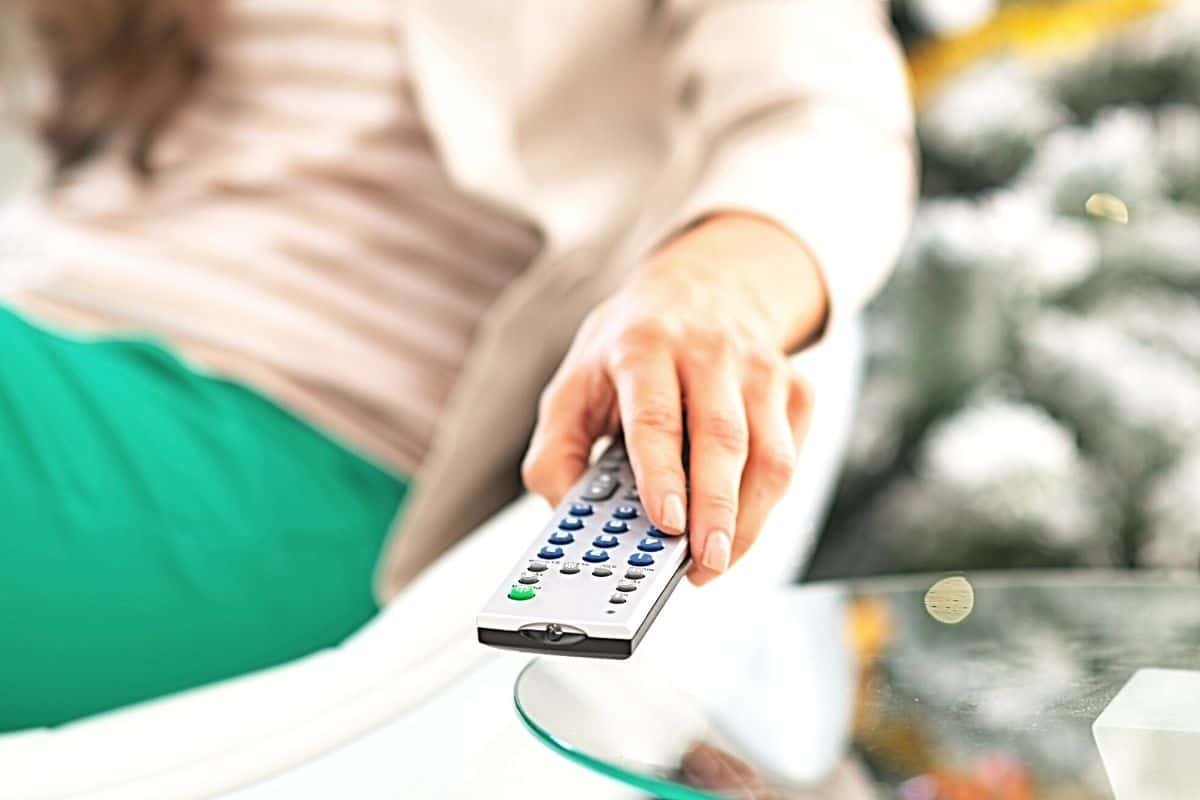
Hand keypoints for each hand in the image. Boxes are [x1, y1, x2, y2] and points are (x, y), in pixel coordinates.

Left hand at [522, 213, 826, 583]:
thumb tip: (566, 514)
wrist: (704, 287)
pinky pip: (793, 455)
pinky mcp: (795, 388)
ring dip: (748, 519)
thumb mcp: (574, 383)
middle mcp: (709, 353)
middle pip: (723, 439)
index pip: (656, 416)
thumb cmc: (632, 348)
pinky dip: (769, 500)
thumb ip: (556, 452)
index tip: (666, 522)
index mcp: (644, 347)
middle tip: (703, 563)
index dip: (662, 473)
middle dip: (717, 510)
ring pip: (770, 455)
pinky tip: (740, 521)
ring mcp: (760, 369)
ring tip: (716, 560)